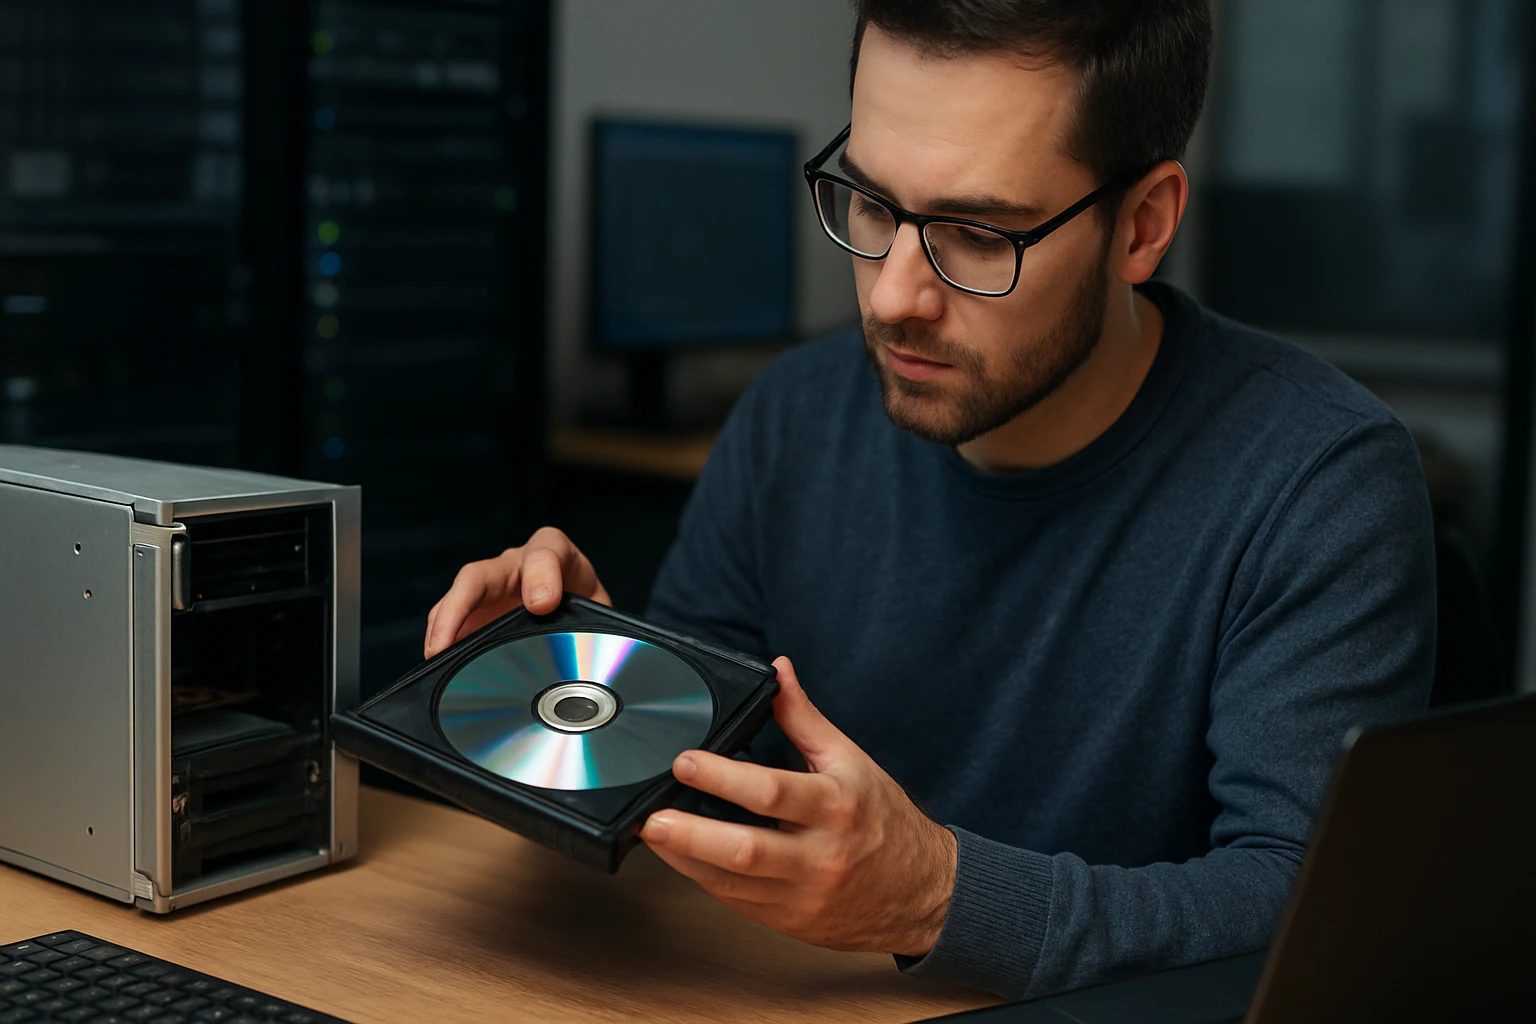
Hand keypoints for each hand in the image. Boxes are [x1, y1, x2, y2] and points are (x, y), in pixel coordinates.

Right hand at [424, 527, 610, 657]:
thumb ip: (596, 623)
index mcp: (554, 554)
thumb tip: (593, 653)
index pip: (545, 551)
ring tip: (436, 658)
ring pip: (456, 599)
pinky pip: (451, 621)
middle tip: (448, 642)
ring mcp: (490, 588)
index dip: (540, 575)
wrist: (582, 607)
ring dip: (442, 627)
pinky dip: (444, 642)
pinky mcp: (476, 611)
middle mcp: (515, 565)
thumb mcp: (600, 608)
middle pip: (478, 575)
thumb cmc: (588, 604)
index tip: (543, 604)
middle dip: (459, 606)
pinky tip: (440, 665)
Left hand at [640, 657, 956, 956]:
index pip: (771, 792)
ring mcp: (801, 895)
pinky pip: (734, 902)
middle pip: (744, 849)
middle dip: (689, 833)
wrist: (921, 894)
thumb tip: (778, 672)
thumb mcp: (851, 761)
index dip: (722, 777)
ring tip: (652, 833)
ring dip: (684, 858)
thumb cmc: (886, 823)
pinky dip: (703, 877)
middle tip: (651, 815)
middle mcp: (819, 856)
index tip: (685, 762)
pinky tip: (682, 856)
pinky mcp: (788, 921)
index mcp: (835, 806)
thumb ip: (805, 718)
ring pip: (730, 884)